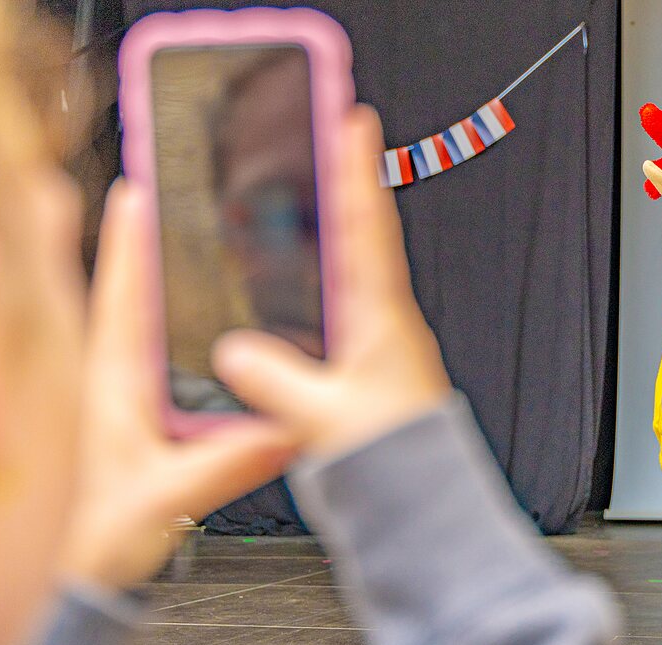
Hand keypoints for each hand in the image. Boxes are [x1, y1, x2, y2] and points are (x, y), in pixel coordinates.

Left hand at [59, 185, 300, 589]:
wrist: (85, 584)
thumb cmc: (102, 543)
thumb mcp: (165, 501)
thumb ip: (219, 468)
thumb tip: (278, 431)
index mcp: (109, 390)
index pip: (117, 297)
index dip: (126, 242)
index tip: (138, 189)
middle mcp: (109, 387)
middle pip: (123, 296)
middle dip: (136, 244)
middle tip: (158, 195)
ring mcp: (118, 404)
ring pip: (132, 325)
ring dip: (148, 282)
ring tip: (175, 243)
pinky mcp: (132, 425)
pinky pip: (146, 358)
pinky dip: (161, 327)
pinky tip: (190, 326)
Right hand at [213, 106, 451, 457]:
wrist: (425, 507)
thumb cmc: (395, 462)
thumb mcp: (322, 417)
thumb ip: (274, 381)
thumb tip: (235, 353)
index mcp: (383, 321)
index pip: (369, 229)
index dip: (357, 173)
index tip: (353, 120)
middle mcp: (388, 329)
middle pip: (360, 244)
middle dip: (339, 197)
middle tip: (320, 153)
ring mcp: (382, 352)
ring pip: (348, 283)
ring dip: (325, 248)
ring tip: (292, 218)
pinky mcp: (370, 379)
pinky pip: (338, 323)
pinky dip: (315, 300)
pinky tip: (288, 309)